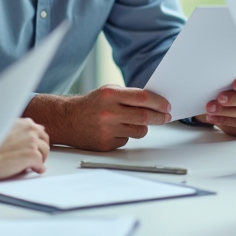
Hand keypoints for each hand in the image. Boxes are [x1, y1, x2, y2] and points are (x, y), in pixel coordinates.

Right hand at [0, 117, 49, 179]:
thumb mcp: (3, 131)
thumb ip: (17, 131)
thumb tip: (28, 137)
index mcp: (23, 123)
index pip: (38, 130)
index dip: (36, 140)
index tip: (33, 147)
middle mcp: (30, 129)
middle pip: (45, 140)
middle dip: (41, 149)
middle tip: (35, 158)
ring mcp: (32, 142)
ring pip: (45, 152)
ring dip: (40, 159)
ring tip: (32, 165)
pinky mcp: (32, 155)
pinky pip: (41, 164)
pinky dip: (38, 169)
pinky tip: (34, 171)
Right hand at [26, 86, 170, 150]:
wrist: (67, 119)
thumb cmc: (92, 104)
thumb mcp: (108, 91)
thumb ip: (130, 96)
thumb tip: (156, 103)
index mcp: (110, 95)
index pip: (143, 98)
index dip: (158, 102)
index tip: (167, 106)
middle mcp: (109, 112)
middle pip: (144, 117)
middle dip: (159, 117)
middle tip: (166, 117)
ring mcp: (107, 130)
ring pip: (139, 131)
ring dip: (144, 127)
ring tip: (137, 122)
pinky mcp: (105, 144)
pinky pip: (127, 140)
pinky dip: (127, 135)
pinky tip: (116, 130)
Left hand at [201, 67, 235, 136]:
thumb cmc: (232, 89)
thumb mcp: (232, 81)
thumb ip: (228, 79)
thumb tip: (213, 79)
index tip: (235, 84)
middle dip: (233, 99)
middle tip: (219, 98)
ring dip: (226, 112)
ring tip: (211, 110)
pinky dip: (225, 121)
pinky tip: (214, 118)